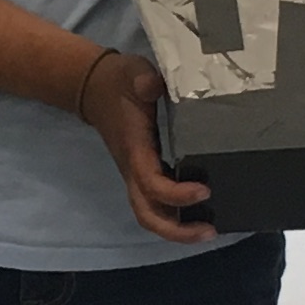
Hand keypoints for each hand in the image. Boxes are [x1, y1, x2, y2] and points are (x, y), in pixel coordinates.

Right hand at [79, 50, 216, 244]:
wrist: (95, 88)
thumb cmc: (119, 82)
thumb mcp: (132, 73)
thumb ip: (143, 79)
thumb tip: (153, 86)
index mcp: (134, 149)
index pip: (151, 183)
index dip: (176, 194)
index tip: (205, 190)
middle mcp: (133, 169)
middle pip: (147, 214)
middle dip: (176, 230)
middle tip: (209, 231)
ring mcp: (137, 174)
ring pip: (150, 214)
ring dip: (177, 229)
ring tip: (208, 231)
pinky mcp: (144, 173)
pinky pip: (156, 204)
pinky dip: (176, 215)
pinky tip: (201, 213)